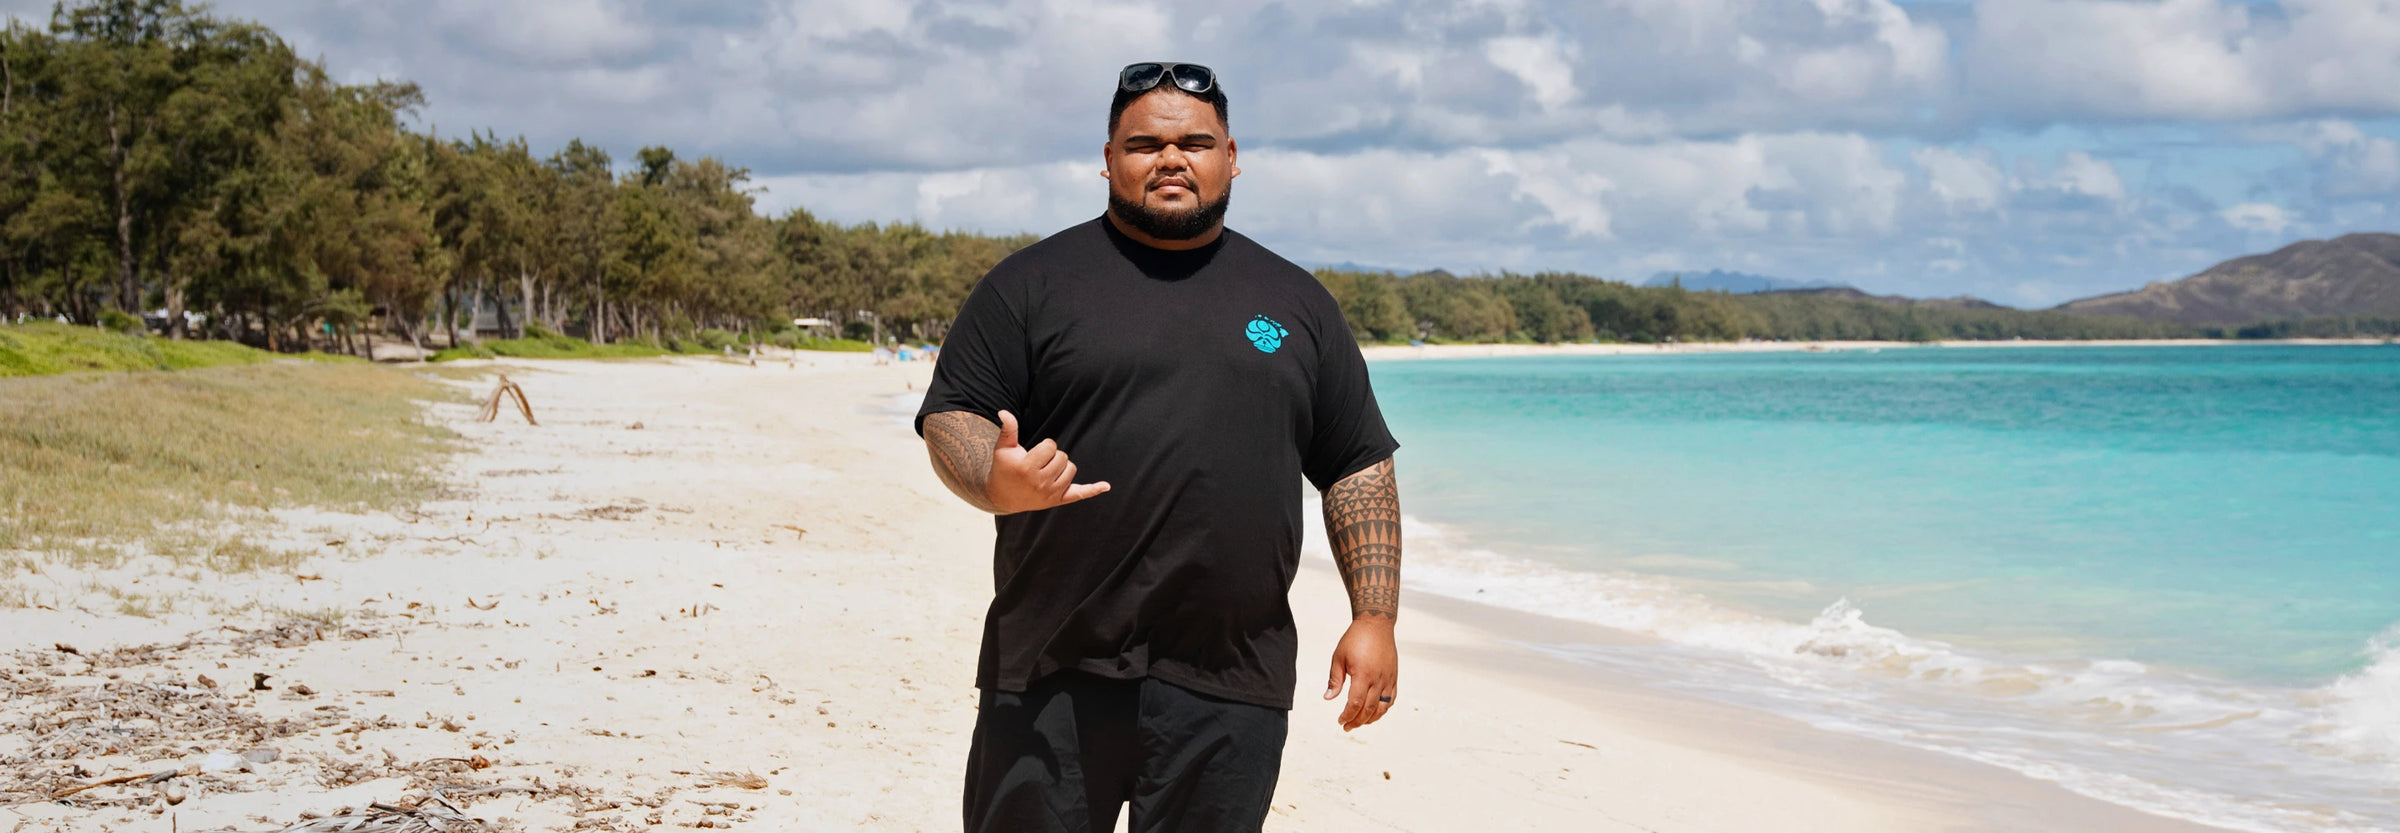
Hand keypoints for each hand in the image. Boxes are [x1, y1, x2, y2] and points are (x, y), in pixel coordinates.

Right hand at [985, 410, 1110, 513]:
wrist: (1003, 497)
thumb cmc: (1004, 469)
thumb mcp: (1003, 448)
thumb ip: (1008, 429)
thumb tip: (1004, 411)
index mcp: (1027, 468)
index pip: (1051, 447)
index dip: (1045, 445)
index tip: (1034, 452)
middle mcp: (1040, 483)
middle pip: (1063, 457)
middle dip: (1053, 455)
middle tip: (1039, 462)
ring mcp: (1050, 494)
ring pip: (1071, 470)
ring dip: (1062, 466)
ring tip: (1047, 470)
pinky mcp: (1058, 501)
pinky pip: (1079, 494)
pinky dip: (1093, 490)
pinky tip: (1106, 486)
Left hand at [1323, 617, 1397, 730]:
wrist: (1376, 625)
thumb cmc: (1354, 639)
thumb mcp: (1339, 657)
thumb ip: (1335, 679)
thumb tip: (1328, 698)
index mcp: (1363, 674)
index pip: (1355, 703)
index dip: (1347, 715)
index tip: (1340, 721)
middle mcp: (1378, 679)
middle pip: (1369, 709)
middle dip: (1357, 721)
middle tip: (1347, 726)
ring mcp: (1388, 679)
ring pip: (1382, 707)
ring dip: (1371, 719)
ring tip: (1360, 723)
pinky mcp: (1394, 676)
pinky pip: (1391, 699)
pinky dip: (1383, 709)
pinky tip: (1374, 712)